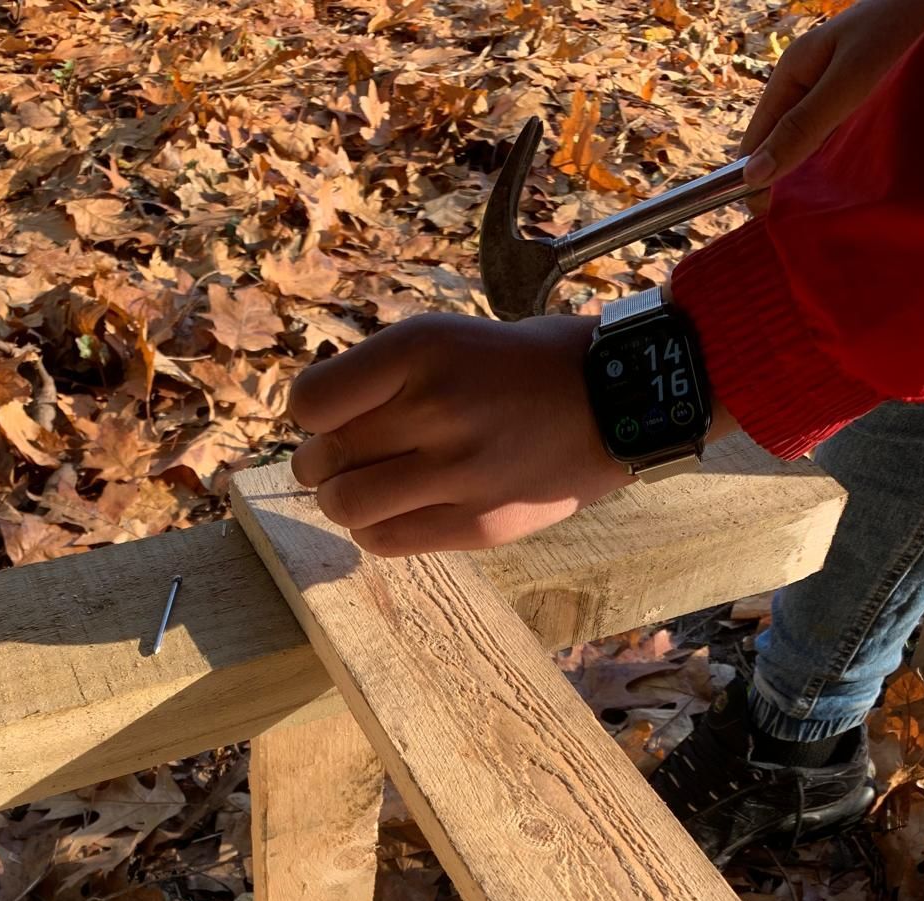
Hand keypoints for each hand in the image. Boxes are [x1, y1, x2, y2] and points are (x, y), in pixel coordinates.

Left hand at [289, 312, 628, 556]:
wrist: (613, 400)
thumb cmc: (516, 367)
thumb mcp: (444, 337)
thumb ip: (380, 378)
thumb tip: (315, 427)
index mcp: (420, 349)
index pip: (310, 401)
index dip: (310, 415)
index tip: (332, 417)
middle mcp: (435, 408)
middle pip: (322, 457)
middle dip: (320, 462)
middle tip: (344, 458)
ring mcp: (457, 471)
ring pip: (344, 505)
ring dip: (341, 500)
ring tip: (366, 487)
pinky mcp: (476, 523)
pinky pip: (384, 541)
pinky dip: (373, 529)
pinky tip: (397, 511)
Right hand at [741, 0, 923, 198]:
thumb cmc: (891, 30)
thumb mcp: (846, 82)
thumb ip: (802, 127)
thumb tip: (752, 177)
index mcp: (787, 78)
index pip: (754, 143)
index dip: (755, 181)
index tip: (770, 215)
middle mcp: (801, 87)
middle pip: (778, 147)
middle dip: (785, 179)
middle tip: (805, 213)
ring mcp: (825, 93)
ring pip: (805, 145)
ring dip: (813, 173)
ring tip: (827, 199)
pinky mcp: (850, 98)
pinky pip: (832, 138)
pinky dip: (835, 160)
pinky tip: (846, 174)